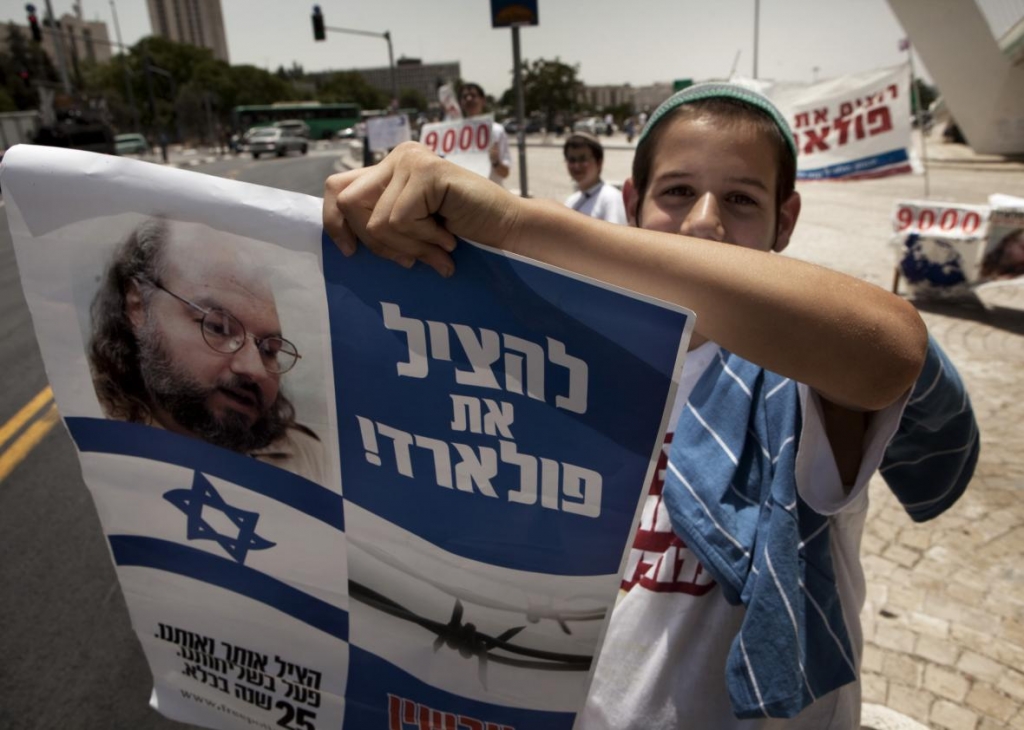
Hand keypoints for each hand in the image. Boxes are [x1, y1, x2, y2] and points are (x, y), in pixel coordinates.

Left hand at [323, 142, 521, 276]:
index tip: (349, 252)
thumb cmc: (462, 235)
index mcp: (387, 170)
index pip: (336, 188)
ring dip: (410, 246)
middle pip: (348, 203)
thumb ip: (380, 225)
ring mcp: (411, 160)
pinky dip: (424, 240)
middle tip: (409, 258)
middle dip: (375, 242)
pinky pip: (400, 220)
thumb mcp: (410, 231)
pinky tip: (448, 238)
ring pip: (378, 220)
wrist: (506, 232)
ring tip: (439, 248)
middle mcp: (396, 158)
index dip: (335, 222)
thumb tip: (343, 241)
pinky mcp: (426, 170)